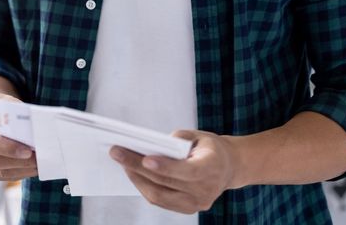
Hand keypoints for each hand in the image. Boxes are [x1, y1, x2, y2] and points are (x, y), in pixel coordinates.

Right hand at [0, 93, 37, 181]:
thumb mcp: (7, 105)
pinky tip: (31, 169)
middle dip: (20, 161)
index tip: (28, 151)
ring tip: (39, 165)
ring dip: (22, 170)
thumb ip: (17, 117)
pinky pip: (1, 176)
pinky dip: (18, 173)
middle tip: (39, 159)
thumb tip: (35, 132)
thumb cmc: (0, 110)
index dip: (7, 148)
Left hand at [110, 129, 237, 213]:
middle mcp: (206, 190)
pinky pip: (161, 201)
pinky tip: (133, 172)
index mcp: (212, 167)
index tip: (145, 159)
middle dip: (138, 166)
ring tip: (121, 162)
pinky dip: (144, 187)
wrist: (228, 168)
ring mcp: (197, 203)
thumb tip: (152, 146)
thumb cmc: (209, 148)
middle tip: (117, 152)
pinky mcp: (188, 209)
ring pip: (159, 195)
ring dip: (136, 178)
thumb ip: (179, 139)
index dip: (165, 166)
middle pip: (165, 182)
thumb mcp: (198, 135)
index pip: (186, 171)